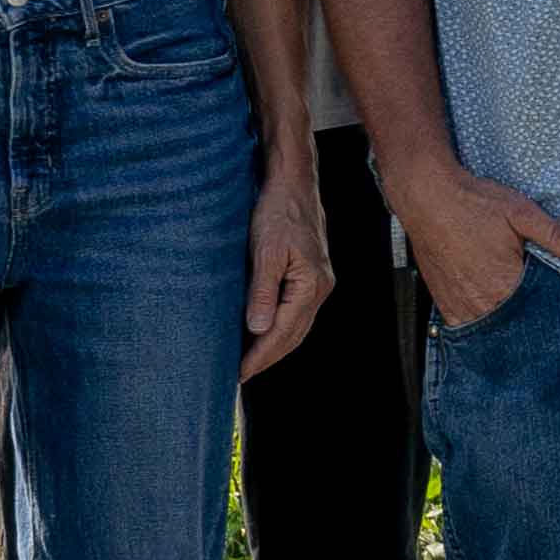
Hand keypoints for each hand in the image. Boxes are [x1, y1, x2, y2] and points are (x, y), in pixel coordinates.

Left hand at [243, 158, 333, 376]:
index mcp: (311, 285)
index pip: (283, 332)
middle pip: (294, 336)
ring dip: (274, 346)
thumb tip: (258, 329)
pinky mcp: (311, 276)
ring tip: (249, 361)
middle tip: (239, 376)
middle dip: (267, 357)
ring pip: (297, 327)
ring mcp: (318, 283)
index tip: (239, 373)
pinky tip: (263, 332)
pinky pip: (296, 313)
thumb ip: (262, 292)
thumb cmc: (279, 212)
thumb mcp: (265, 251)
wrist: (294, 184)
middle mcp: (320, 288)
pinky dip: (280, 329)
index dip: (260, 355)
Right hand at [392, 154, 559, 329]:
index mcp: (503, 286)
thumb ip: (555, 235)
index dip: (548, 310)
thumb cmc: (473, 203)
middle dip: (526, 318)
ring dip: (502, 320)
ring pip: (488, 326)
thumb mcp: (521, 213)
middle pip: (512, 323)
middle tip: (537, 309)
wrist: (426, 196)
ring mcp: (457, 305)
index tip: (558, 307)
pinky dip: (479, 319)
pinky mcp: (443, 301)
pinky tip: (490, 308)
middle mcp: (479, 302)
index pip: (535, 313)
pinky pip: (464, 323)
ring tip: (513, 307)